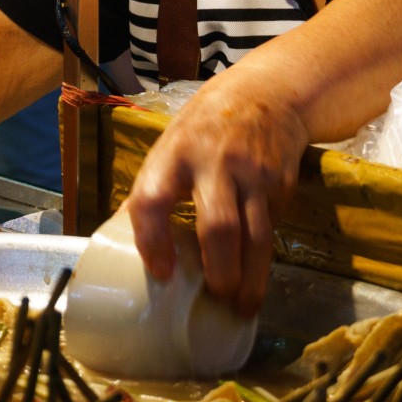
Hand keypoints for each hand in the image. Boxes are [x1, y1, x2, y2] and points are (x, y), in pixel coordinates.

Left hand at [118, 69, 306, 315]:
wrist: (267, 94)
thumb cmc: (205, 128)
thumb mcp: (170, 145)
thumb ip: (154, 188)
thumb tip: (120, 238)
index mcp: (172, 154)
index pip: (152, 199)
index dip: (152, 240)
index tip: (161, 272)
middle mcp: (213, 163)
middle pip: (217, 226)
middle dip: (219, 270)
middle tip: (217, 298)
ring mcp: (252, 174)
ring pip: (256, 236)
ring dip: (250, 278)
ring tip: (243, 306)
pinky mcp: (281, 184)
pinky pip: (271, 227)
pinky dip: (263, 257)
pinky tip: (256, 275)